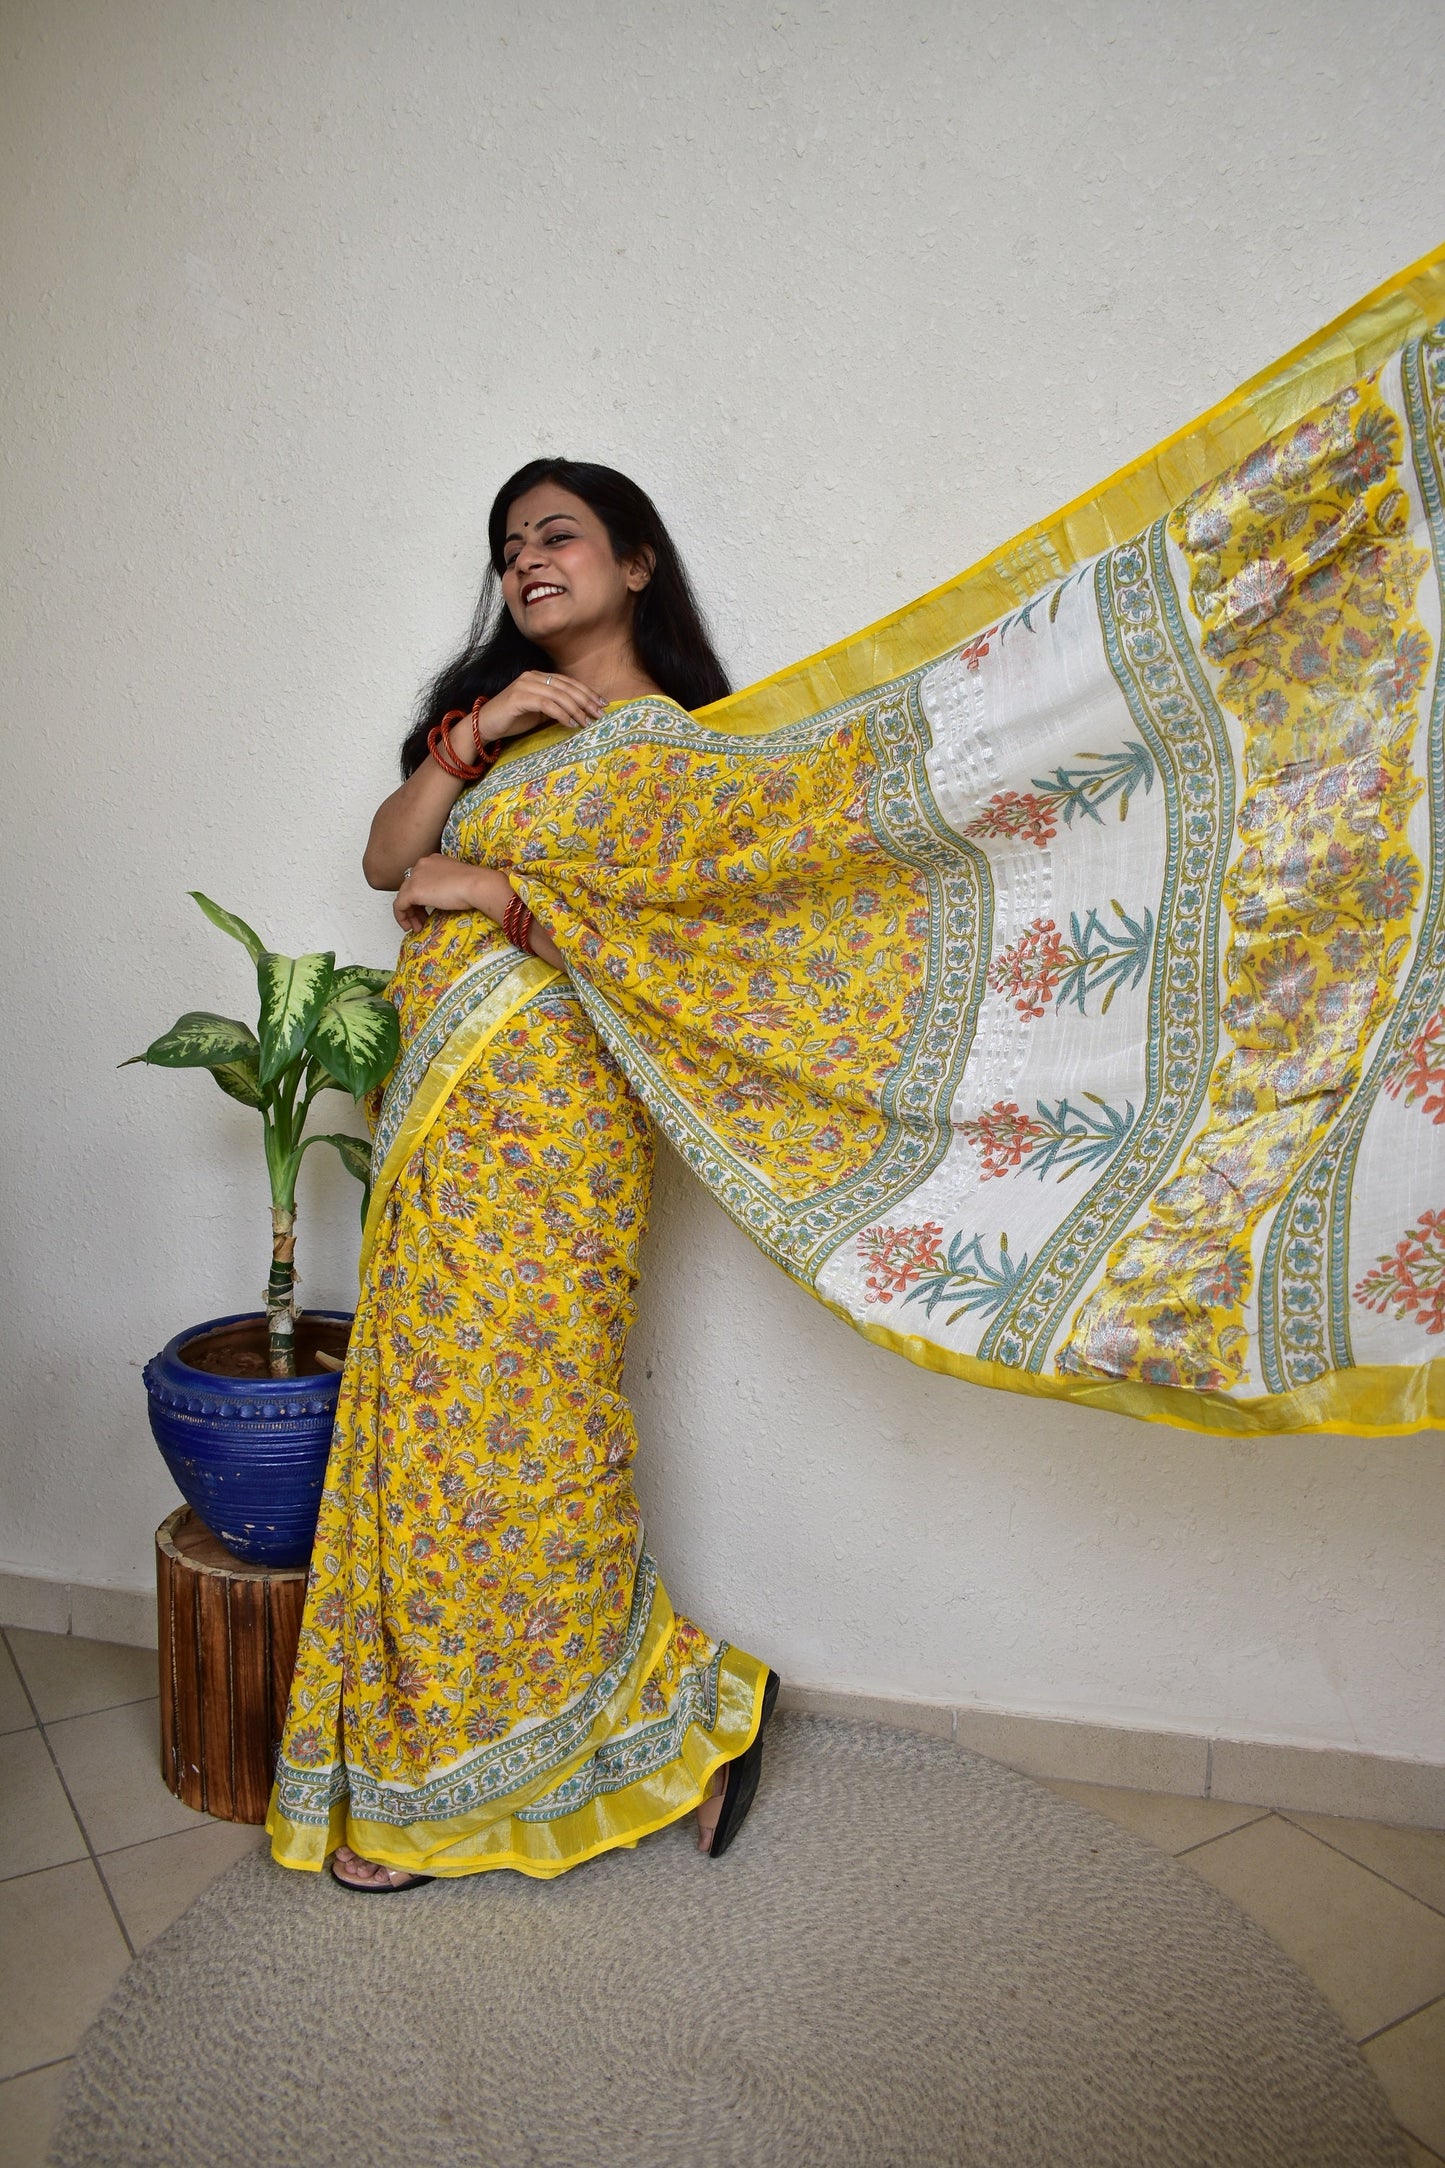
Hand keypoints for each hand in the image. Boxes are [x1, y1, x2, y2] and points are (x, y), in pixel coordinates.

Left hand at [393, 854, 504, 932]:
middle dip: (414, 906)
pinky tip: (408, 926)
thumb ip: (445, 884)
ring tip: (417, 926)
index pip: (420, 879)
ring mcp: (415, 877)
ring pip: (403, 896)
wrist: (476, 884)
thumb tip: (441, 898)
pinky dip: (402, 917)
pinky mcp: (413, 890)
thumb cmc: (474, 884)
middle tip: (421, 920)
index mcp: (432, 860)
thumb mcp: (456, 880)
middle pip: (410, 888)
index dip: (422, 896)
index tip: (427, 909)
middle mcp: (421, 865)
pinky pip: (399, 905)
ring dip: (409, 914)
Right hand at [477, 670, 604, 743]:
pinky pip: (546, 704)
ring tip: (587, 723)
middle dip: (586, 701)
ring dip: (576, 710)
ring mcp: (525, 685)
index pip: (568, 682)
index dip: (587, 692)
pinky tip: (570, 724)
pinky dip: (561, 714)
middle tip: (600, 714)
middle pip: (566, 687)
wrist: (485, 725)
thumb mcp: (539, 712)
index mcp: (539, 677)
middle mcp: (533, 677)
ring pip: (558, 695)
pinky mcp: (518, 698)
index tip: (602, 704)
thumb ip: (556, 708)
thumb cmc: (513, 719)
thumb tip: (582, 714)